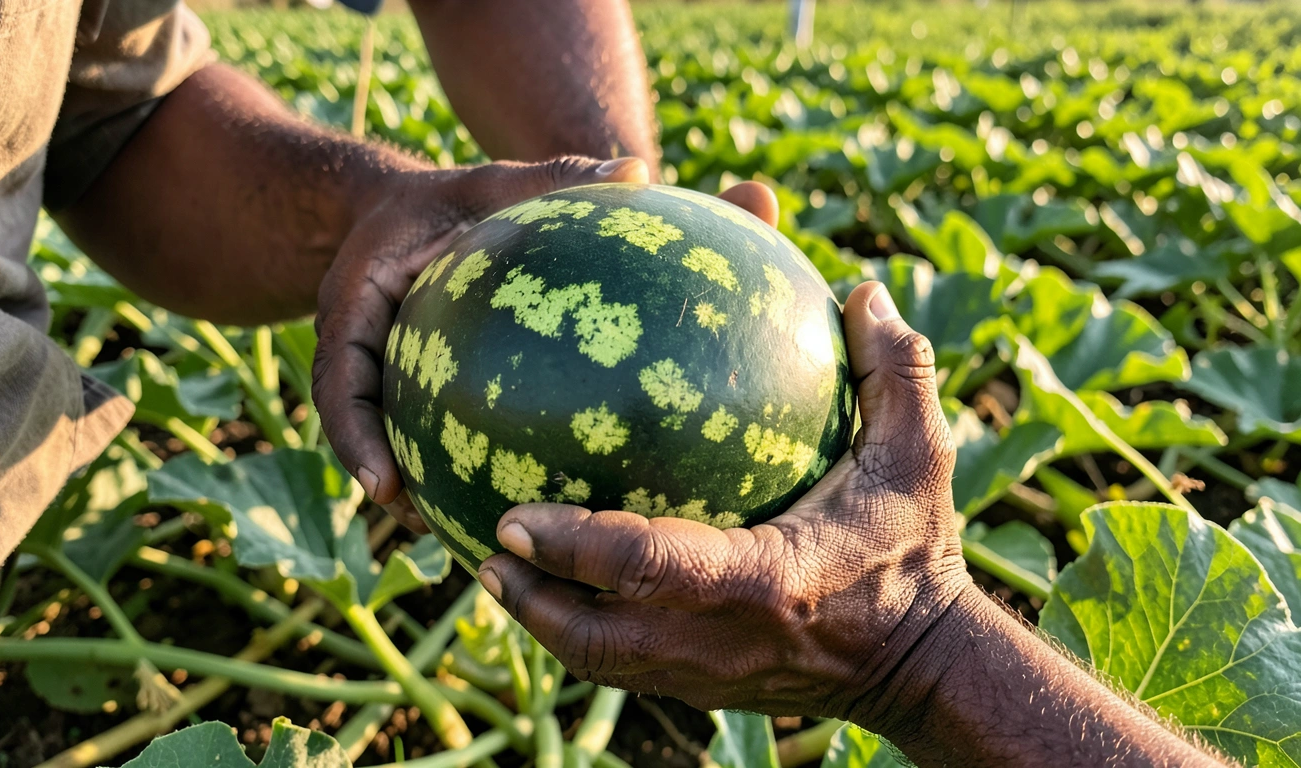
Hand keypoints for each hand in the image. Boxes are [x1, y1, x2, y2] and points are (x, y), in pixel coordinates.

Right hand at [313, 157, 779, 533]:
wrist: (396, 214)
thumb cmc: (450, 198)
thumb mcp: (493, 180)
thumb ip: (555, 175)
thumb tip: (639, 172)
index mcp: (355, 305)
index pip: (340, 378)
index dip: (354, 436)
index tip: (382, 487)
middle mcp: (356, 348)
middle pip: (353, 425)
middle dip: (380, 478)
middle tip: (419, 524)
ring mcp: (373, 373)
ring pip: (380, 437)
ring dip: (408, 487)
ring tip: (453, 536)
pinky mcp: (397, 387)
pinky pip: (412, 429)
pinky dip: (442, 464)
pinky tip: (499, 500)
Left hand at [474, 281, 971, 724]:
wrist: (924, 664)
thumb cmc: (916, 552)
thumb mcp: (922, 457)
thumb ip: (897, 371)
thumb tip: (864, 287)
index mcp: (762, 580)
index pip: (646, 567)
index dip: (572, 545)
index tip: (513, 513)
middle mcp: (719, 641)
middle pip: (594, 641)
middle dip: (529, 600)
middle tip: (484, 543)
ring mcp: (708, 676)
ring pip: (598, 664)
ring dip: (540, 620)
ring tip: (495, 568)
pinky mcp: (708, 693)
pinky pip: (623, 668)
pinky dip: (581, 632)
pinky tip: (562, 586)